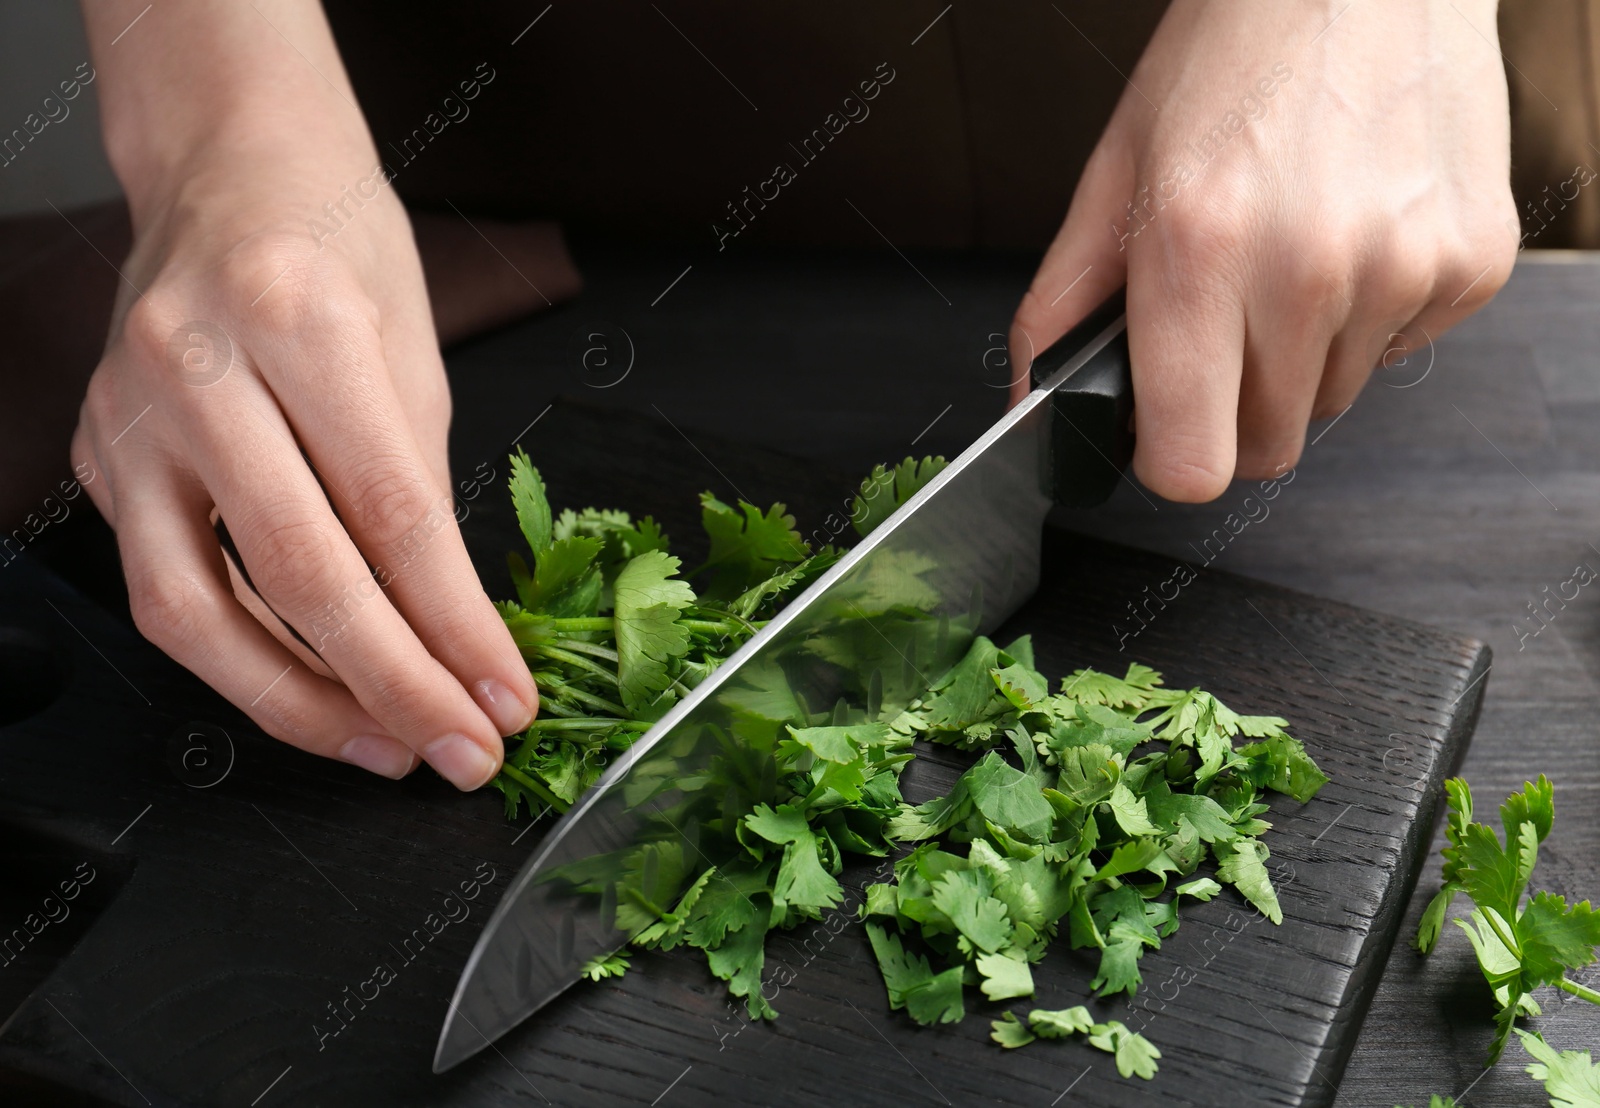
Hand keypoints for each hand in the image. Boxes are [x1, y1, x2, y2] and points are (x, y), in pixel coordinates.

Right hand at [73, 66, 537, 788]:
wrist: (229, 174)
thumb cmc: (340, 247)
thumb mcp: (413, 355)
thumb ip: (419, 493)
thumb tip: (452, 634)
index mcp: (297, 319)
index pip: (391, 515)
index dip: (456, 628)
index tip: (507, 699)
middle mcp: (193, 367)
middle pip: (297, 575)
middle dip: (393, 688)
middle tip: (461, 753)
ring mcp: (125, 418)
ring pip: (196, 613)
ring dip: (302, 706)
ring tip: (389, 747)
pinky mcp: (96, 458)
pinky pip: (166, 590)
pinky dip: (244, 658)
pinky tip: (316, 692)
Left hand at [1010, 0, 1515, 499]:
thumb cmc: (1235, 57)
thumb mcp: (1118, 170)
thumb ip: (1064, 303)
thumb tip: (1033, 404)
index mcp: (1199, 251)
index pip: (1190, 463)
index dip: (1167, 457)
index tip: (1162, 427)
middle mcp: (1307, 270)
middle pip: (1265, 448)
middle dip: (1231, 409)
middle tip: (1222, 324)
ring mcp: (1404, 269)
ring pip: (1334, 401)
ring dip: (1303, 358)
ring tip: (1291, 253)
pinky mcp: (1474, 263)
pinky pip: (1403, 350)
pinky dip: (1373, 316)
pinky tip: (1354, 234)